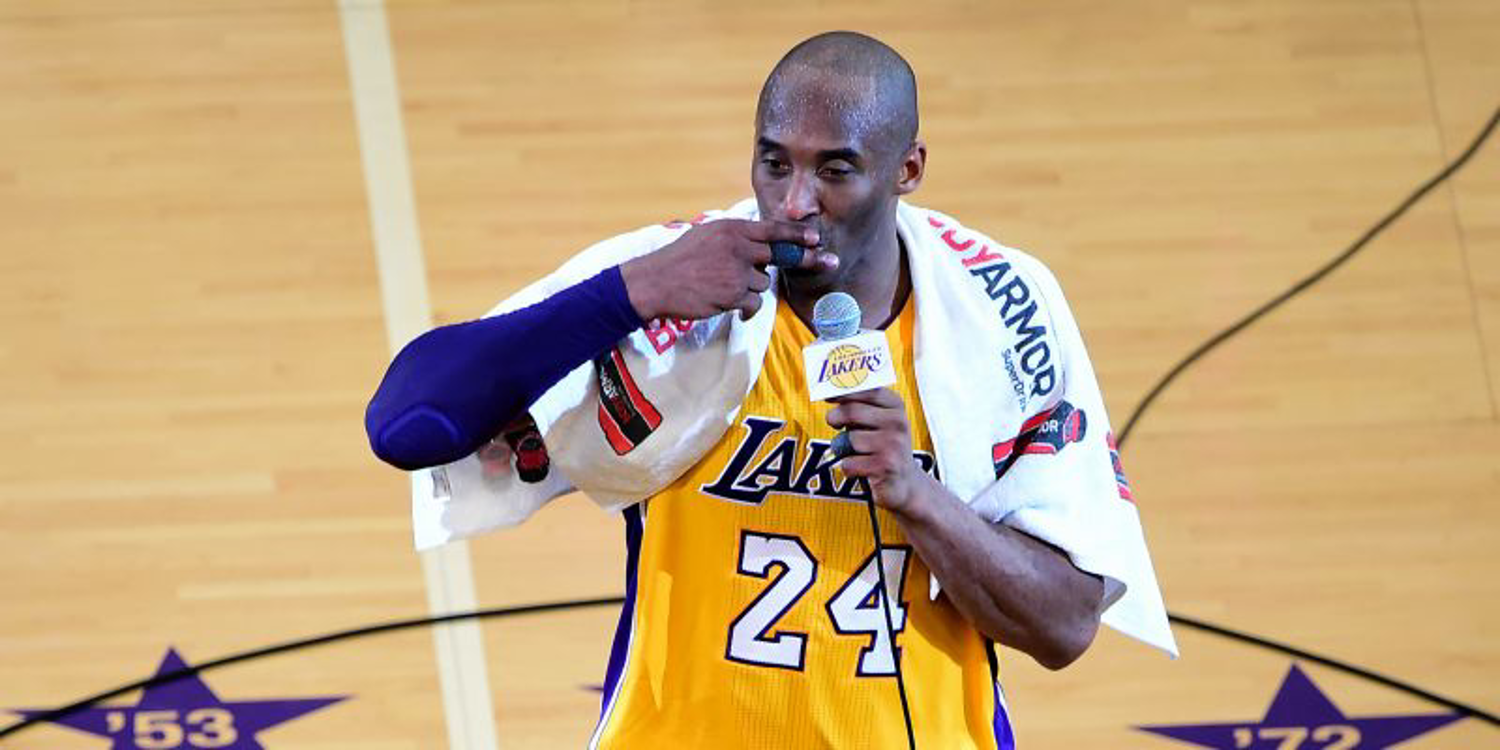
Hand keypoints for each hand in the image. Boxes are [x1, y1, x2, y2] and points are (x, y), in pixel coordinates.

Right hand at [620, 219, 836, 320]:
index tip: (816, 239)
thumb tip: (760, 243)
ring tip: (724, 289)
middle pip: (781, 255)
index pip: (772, 229)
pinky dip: (745, 308)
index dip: (797, 234)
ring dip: (750, 289)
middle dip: (805, 259)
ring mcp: (736, 270)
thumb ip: (734, 238)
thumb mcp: (706, 236)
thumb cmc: (678, 260)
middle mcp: (738, 246)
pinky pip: (753, 303)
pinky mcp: (733, 294)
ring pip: (763, 283)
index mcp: (731, 229)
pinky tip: (728, 306)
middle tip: (829, 261)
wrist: (655, 282)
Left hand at [826, 388, 928, 514]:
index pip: (867, 390)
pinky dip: (848, 468)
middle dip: (836, 417)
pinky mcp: (886, 467)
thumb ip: (858, 406)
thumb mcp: (877, 421)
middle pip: (852, 411)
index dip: (844, 390)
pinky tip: (861, 470)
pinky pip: (849, 463)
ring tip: (856, 453)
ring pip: (850, 439)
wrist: (906, 483)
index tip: (827, 394)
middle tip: (834, 423)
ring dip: (844, 448)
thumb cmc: (884, 448)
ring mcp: (893, 445)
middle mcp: (897, 423)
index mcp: (895, 406)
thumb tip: (830, 392)